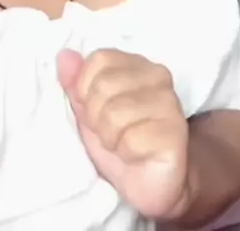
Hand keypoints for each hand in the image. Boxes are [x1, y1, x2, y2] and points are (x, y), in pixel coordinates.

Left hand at [57, 49, 190, 218]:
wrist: (151, 183)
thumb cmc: (120, 143)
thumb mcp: (89, 112)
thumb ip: (76, 84)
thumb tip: (64, 56)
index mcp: (137, 64)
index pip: (99, 60)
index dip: (86, 89)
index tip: (96, 110)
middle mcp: (157, 76)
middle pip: (103, 86)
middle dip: (97, 117)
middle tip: (112, 132)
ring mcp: (169, 102)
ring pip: (114, 114)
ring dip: (110, 137)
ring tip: (123, 143)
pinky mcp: (174, 132)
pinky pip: (130, 140)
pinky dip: (126, 152)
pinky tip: (137, 154)